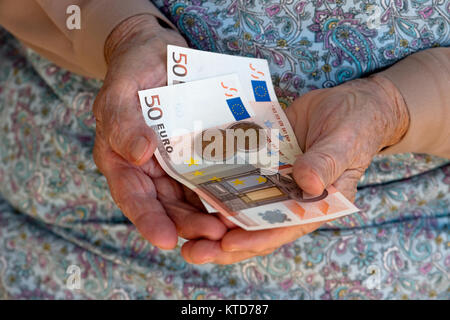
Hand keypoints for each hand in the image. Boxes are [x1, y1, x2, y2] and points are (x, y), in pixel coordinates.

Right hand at [93, 15, 226, 249]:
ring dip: (209, 215)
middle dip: (188, 224)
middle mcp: (148, 170)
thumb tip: (138, 156)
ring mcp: (174, 165)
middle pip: (166, 206)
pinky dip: (223, 191)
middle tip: (214, 235)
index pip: (132, 196)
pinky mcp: (197, 156)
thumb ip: (123, 122)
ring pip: (190, 198)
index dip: (148, 220)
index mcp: (121, 160)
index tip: (167, 240)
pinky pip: (210, 178)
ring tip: (232, 226)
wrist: (158, 53)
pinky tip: (242, 199)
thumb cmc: (133, 68)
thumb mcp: (120, 90)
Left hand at [181, 75, 409, 263]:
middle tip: (191, 250)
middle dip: (222, 241)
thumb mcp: (345, 142)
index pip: (281, 229)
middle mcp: (288, 198)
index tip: (225, 243)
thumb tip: (306, 182)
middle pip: (253, 226)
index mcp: (314, 204)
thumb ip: (327, 162)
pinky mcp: (260, 161)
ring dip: (212, 217)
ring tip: (181, 225)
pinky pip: (236, 175)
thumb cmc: (357, 126)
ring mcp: (272, 180)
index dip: (254, 239)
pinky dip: (215, 184)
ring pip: (239, 205)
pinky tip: (188, 186)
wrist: (348, 104)